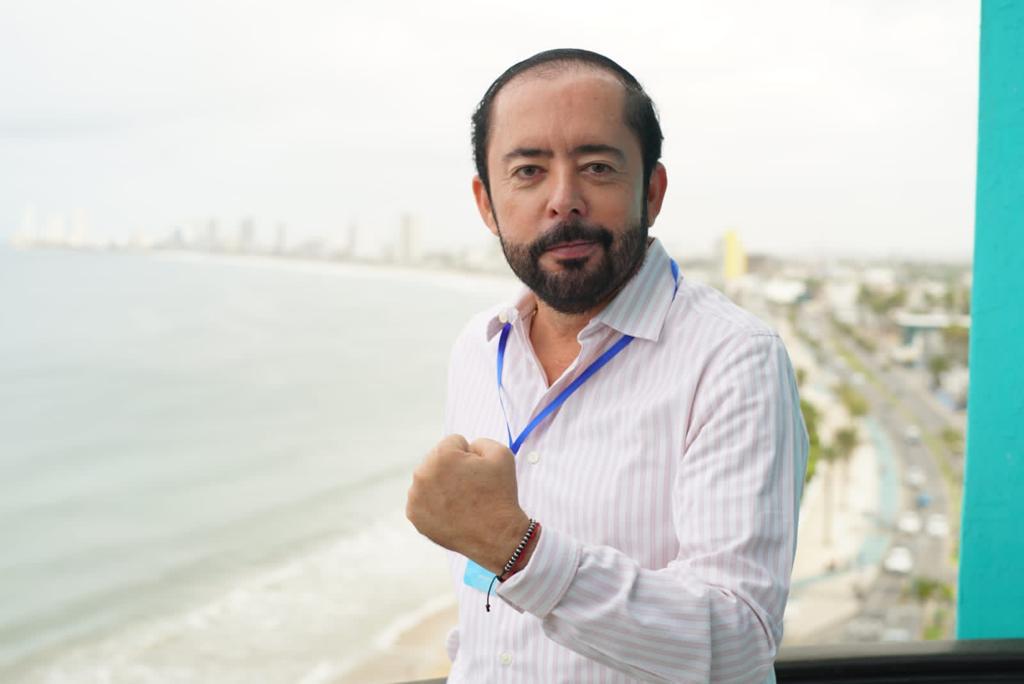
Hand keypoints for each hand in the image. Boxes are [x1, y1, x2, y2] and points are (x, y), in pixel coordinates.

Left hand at [406, 434, 530, 573]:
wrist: (496, 536)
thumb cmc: (500, 494)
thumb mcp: (501, 454)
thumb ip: (480, 441)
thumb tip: (466, 447)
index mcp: (442, 456)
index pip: (454, 442)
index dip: (470, 455)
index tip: (477, 472)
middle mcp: (423, 473)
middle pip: (437, 459)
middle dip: (452, 468)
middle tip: (470, 487)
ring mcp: (415, 496)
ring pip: (429, 478)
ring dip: (441, 484)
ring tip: (461, 501)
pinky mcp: (414, 514)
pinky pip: (423, 498)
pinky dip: (434, 503)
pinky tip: (451, 511)